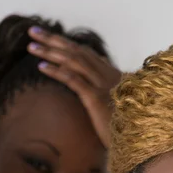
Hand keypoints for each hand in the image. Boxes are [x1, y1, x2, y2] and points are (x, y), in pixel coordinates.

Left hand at [27, 26, 121, 147]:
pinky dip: (57, 71)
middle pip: (77, 52)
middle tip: (33, 31)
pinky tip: (41, 67)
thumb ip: (111, 89)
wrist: (140, 141)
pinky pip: (74, 80)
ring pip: (74, 61)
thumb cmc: (131, 128)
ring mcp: (103, 86)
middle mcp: (109, 76)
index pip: (86, 54)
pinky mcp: (97, 99)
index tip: (49, 37)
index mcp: (114, 77)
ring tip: (31, 46)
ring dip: (51, 52)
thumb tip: (103, 72)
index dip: (67, 44)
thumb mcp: (121, 106)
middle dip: (54, 40)